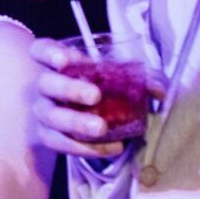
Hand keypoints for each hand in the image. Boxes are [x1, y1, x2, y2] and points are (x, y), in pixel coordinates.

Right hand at [27, 39, 163, 160]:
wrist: (62, 113)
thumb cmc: (88, 84)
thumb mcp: (103, 74)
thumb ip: (131, 78)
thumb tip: (158, 90)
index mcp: (51, 61)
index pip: (41, 51)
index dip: (49, 54)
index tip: (64, 60)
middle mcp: (42, 85)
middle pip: (46, 84)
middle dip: (69, 89)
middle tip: (95, 96)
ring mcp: (42, 112)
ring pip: (51, 117)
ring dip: (76, 122)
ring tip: (101, 128)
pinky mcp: (48, 136)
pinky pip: (61, 144)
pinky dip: (86, 147)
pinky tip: (112, 147)